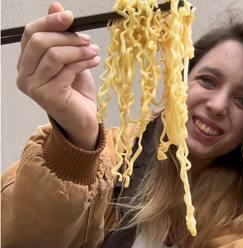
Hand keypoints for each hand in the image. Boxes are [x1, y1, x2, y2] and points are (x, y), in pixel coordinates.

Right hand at [16, 2, 99, 149]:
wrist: (83, 118)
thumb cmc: (75, 90)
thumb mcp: (69, 57)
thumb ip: (60, 35)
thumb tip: (55, 5)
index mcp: (26, 63)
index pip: (31, 34)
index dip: (50, 22)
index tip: (71, 17)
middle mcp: (24, 75)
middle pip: (40, 42)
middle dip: (67, 37)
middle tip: (87, 39)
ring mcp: (34, 87)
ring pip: (54, 55)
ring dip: (78, 50)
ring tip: (93, 51)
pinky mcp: (48, 96)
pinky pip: (66, 70)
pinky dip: (83, 62)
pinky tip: (94, 61)